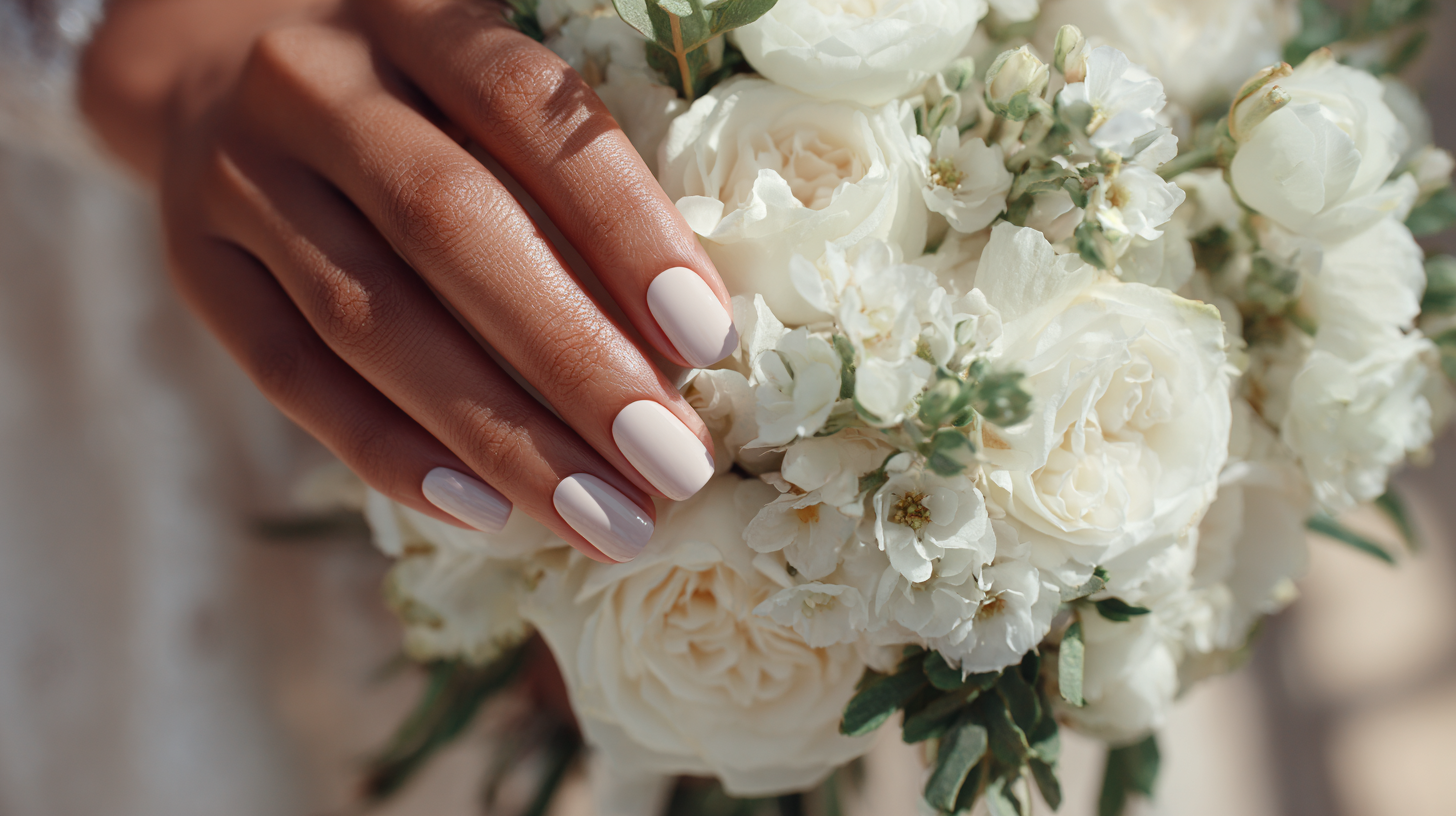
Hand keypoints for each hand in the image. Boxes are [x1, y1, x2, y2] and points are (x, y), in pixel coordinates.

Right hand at [80, 0, 737, 560]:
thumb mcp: (475, 71)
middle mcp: (311, 80)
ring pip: (370, 318)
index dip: (622, 223)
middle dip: (572, 361)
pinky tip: (485, 511)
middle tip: (673, 466)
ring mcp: (236, 174)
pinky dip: (387, 450)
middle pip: (447, 227)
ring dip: (498, 434)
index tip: (706, 338)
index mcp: (409, 9)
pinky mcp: (195, 264)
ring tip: (604, 518)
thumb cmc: (409, 84)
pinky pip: (288, 372)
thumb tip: (685, 330)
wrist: (215, 56)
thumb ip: (562, 161)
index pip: (524, 108)